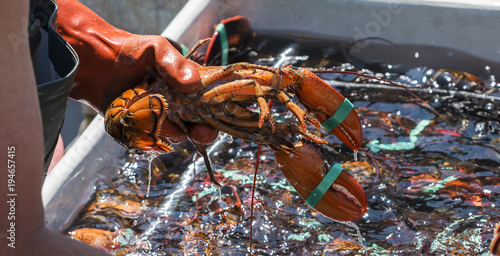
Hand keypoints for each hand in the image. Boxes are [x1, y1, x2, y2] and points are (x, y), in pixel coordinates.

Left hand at [56, 0, 216, 143]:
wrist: (94, 63)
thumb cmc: (130, 51)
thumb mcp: (156, 49)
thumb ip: (175, 64)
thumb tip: (193, 84)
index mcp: (190, 86)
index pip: (212, 104)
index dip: (216, 116)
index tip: (211, 123)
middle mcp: (180, 104)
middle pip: (200, 127)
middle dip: (201, 133)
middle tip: (197, 133)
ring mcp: (162, 118)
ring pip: (175, 135)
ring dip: (167, 129)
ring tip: (149, 110)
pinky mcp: (143, 129)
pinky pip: (152, 141)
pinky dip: (147, 135)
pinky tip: (136, 119)